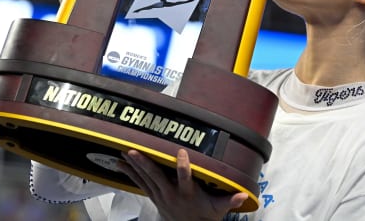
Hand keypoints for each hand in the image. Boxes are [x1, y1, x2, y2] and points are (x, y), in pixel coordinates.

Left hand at [120, 148, 247, 220]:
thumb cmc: (205, 214)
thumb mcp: (219, 209)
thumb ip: (230, 200)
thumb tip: (243, 194)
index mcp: (187, 193)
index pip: (185, 178)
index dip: (183, 166)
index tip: (182, 152)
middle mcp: (171, 194)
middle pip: (157, 177)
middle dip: (145, 164)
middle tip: (135, 150)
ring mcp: (160, 195)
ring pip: (145, 178)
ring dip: (134, 165)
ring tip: (124, 152)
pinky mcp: (154, 196)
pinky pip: (140, 183)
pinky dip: (130, 173)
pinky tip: (121, 164)